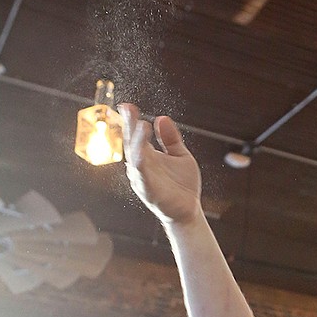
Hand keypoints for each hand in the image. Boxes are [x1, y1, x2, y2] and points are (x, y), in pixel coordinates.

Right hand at [119, 104, 201, 225]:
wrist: (189, 210)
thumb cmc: (183, 185)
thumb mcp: (180, 156)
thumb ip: (170, 139)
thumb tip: (161, 118)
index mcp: (148, 156)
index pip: (136, 135)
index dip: (131, 120)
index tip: (127, 105)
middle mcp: (142, 165)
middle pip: (131, 142)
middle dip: (129, 126)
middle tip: (127, 108)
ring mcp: (143, 178)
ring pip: (135, 157)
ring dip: (136, 141)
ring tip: (140, 124)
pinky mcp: (149, 191)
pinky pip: (142, 176)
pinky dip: (140, 164)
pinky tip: (141, 152)